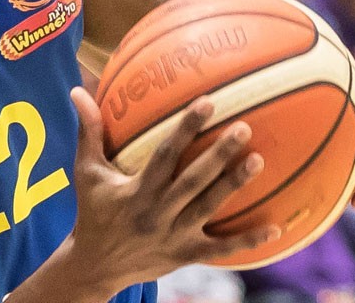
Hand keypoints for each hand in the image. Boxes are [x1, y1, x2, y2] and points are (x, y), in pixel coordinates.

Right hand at [66, 88, 277, 292]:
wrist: (95, 264)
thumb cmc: (92, 210)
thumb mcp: (86, 171)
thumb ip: (89, 131)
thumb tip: (78, 91)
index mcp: (136, 191)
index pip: (164, 155)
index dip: (185, 129)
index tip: (207, 103)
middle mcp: (158, 212)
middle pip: (193, 181)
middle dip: (219, 154)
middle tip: (243, 128)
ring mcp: (174, 235)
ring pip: (209, 208)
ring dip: (234, 185)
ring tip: (258, 160)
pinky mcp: (186, 255)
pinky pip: (221, 249)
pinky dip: (248, 240)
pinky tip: (276, 228)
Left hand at [251, 0, 354, 206]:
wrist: (236, 83)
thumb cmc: (246, 55)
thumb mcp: (249, 36)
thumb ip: (259, 12)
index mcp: (331, 81)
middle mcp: (338, 108)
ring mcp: (331, 133)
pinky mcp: (315, 155)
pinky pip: (328, 177)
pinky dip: (331, 193)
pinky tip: (322, 211)